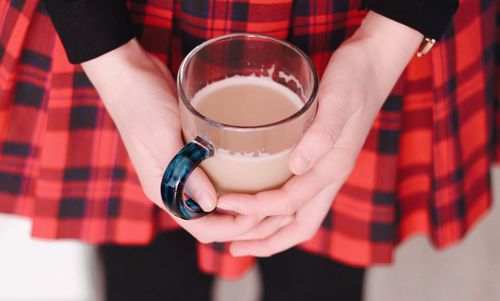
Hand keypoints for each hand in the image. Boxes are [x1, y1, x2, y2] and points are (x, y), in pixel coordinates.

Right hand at [81, 39, 261, 243]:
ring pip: (219, 199)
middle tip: (277, 207)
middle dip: (246, 220)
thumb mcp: (161, 138)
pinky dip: (238, 180)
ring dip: (246, 202)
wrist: (130, 74)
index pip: (203, 228)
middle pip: (216, 220)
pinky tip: (258, 169)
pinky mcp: (193, 153)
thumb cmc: (140, 104)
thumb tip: (211, 204)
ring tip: (274, 192)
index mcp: (164, 191)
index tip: (262, 212)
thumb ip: (183, 173)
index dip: (235, 227)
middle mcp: (176, 186)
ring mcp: (185, 170)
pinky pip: (219, 175)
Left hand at [218, 12, 423, 255]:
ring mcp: (324, 168)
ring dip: (269, 229)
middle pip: (298, 224)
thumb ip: (322, 134)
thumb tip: (297, 166)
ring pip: (297, 214)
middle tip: (233, 247)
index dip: (257, 209)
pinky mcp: (318, 157)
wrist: (372, 64)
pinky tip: (258, 200)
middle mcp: (328, 175)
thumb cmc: (354, 78)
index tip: (225, 204)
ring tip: (240, 236)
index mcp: (332, 167)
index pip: (291, 202)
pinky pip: (297, 195)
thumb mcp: (338, 100)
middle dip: (266, 240)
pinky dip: (277, 208)